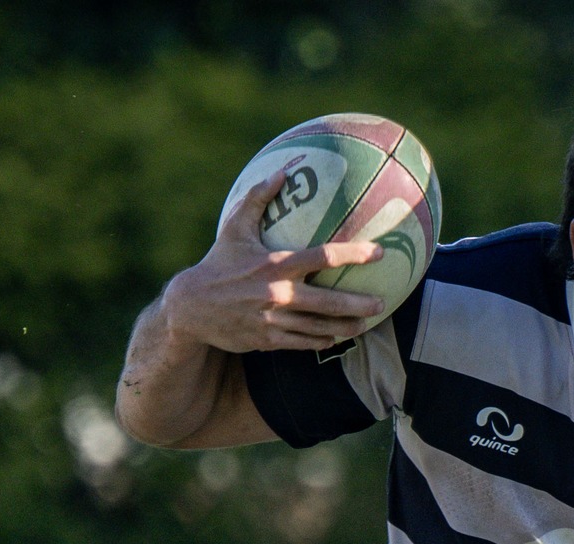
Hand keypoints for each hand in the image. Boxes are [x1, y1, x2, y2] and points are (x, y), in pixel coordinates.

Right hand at [159, 164, 385, 354]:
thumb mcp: (235, 227)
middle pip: (329, 302)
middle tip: (381, 304)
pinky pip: (302, 343)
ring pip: (319, 327)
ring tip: (366, 325)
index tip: (379, 252)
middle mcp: (279, 294)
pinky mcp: (267, 340)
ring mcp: (274, 320)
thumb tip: (285, 171)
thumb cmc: (217, 263)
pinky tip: (335, 337)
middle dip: (358, 304)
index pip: (323, 257)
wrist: (191, 308)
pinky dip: (320, 340)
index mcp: (277, 264)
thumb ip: (260, 198)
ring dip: (345, 327)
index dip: (354, 254)